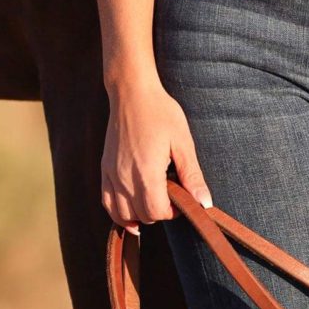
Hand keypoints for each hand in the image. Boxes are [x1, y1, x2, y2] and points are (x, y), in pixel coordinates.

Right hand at [100, 82, 212, 228]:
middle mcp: (124, 178)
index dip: (173, 211)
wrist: (132, 93)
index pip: (157, 211)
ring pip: (121, 214)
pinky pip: (106, 202)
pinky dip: (119, 211)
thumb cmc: (160, 113)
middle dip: (159, 212)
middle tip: (171, 195)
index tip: (182, 198)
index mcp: (146, 172)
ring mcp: (111, 174)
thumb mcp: (183, 142)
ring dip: (139, 215)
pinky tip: (131, 210)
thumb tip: (204, 203)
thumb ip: (192, 176)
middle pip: (141, 215)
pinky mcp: (104, 169)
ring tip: (154, 203)